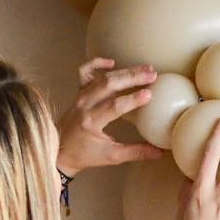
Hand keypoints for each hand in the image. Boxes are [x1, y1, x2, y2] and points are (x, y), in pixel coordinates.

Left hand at [55, 57, 162, 173]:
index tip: (150, 94)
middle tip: (152, 75)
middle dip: (132, 78)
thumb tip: (158, 152)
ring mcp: (81, 97)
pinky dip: (96, 63)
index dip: (132, 99)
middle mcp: (84, 105)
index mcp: (91, 122)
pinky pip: (84, 72)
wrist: (60, 151)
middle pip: (109, 85)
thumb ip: (136, 152)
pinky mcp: (79, 93)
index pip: (114, 106)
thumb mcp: (111, 157)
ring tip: (145, 69)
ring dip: (124, 71)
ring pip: (103, 78)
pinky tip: (112, 62)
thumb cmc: (85, 155)